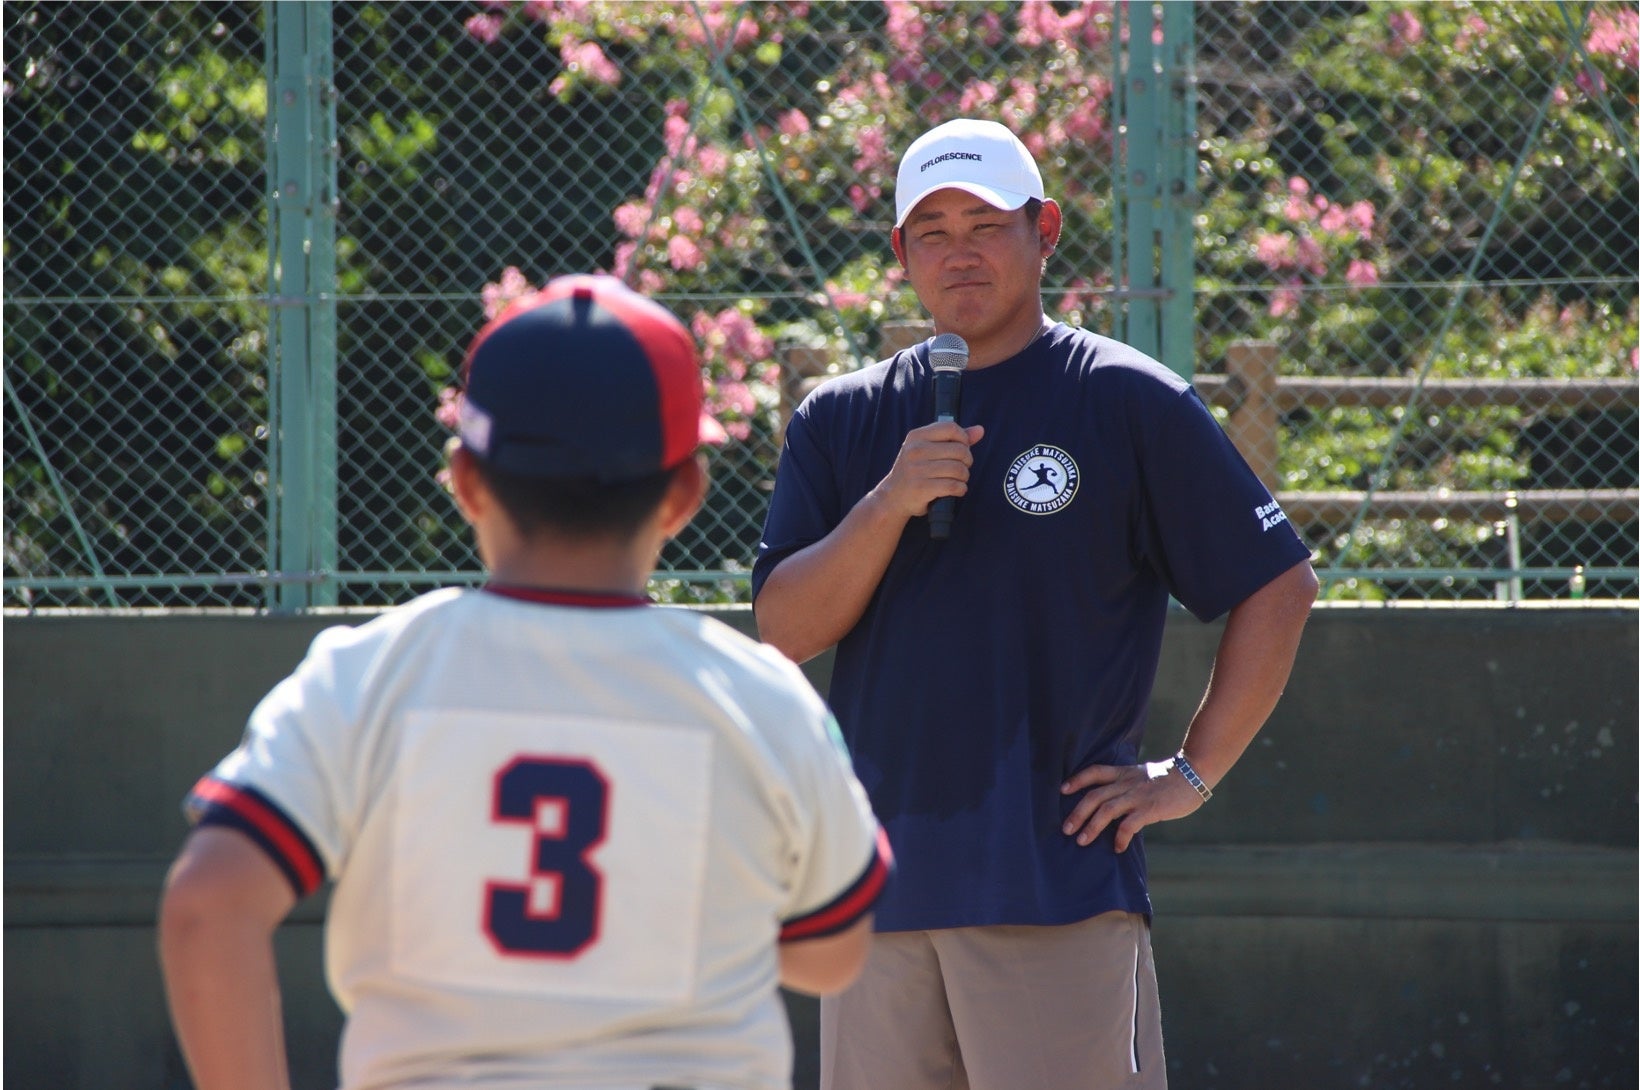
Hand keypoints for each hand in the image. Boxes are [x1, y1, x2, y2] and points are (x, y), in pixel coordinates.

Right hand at [867, 421, 984, 519]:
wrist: (893, 496)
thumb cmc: (915, 470)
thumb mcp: (928, 449)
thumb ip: (954, 439)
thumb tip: (980, 430)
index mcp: (916, 436)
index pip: (951, 428)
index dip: (963, 439)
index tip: (962, 449)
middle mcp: (915, 451)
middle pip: (959, 450)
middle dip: (967, 461)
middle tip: (961, 468)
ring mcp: (917, 470)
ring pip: (958, 469)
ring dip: (964, 477)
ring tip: (958, 480)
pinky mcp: (922, 489)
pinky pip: (953, 486)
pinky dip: (960, 489)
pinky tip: (956, 489)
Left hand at [1059, 761, 1204, 852]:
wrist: (1193, 775)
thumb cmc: (1169, 779)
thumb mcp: (1142, 775)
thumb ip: (1127, 785)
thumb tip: (1113, 803)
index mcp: (1124, 773)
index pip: (1095, 772)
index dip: (1077, 780)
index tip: (1063, 789)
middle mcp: (1127, 783)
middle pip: (1095, 796)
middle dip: (1078, 812)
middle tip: (1066, 828)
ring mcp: (1137, 796)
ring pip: (1107, 809)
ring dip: (1092, 826)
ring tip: (1082, 841)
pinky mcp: (1150, 809)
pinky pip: (1129, 824)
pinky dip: (1120, 837)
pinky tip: (1117, 848)